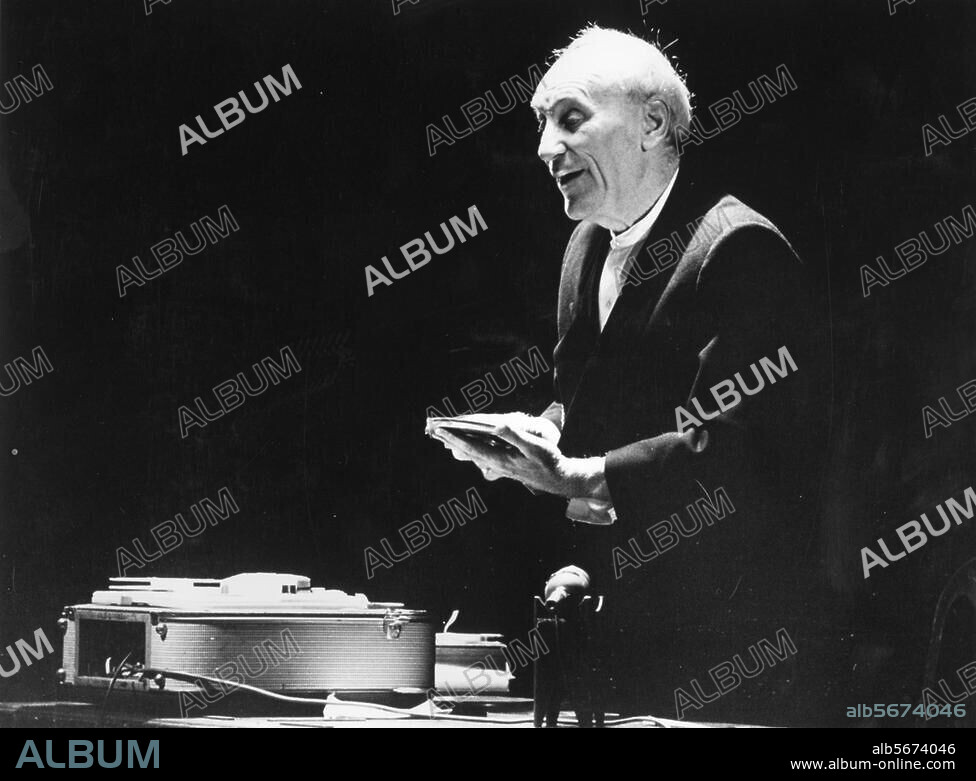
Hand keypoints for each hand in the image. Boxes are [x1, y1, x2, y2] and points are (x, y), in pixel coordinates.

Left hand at [432, 414, 607, 499]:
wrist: (560, 479)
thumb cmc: (549, 461)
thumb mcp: (535, 446)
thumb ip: (515, 436)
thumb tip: (498, 424)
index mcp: (501, 459)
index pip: (472, 447)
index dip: (455, 438)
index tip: (441, 429)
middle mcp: (496, 464)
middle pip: (468, 452)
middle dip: (451, 440)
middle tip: (434, 430)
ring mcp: (500, 467)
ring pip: (473, 455)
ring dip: (459, 445)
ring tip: (445, 437)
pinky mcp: (505, 466)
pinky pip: (482, 457)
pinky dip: (471, 449)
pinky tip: (467, 447)